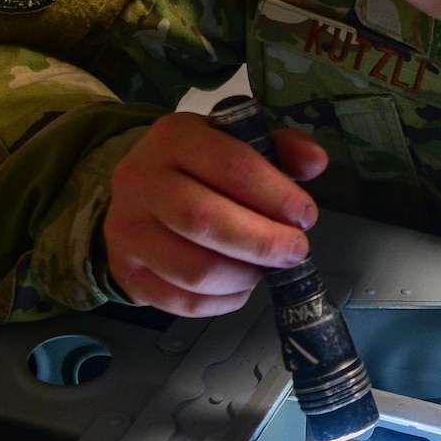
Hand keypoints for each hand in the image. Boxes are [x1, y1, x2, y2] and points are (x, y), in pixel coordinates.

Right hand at [103, 111, 328, 316]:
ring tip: (264, 267)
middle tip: (295, 250)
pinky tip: (241, 287)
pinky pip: (181, 302)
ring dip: (244, 276)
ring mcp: (126, 229)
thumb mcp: (239, 143)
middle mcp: (140, 180)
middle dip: (263, 242)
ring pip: (194, 270)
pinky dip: (222, 302)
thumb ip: (282, 148)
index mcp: (174, 138)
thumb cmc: (200, 167)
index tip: (305, 215)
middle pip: (205, 220)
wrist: (140, 192)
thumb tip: (314, 161)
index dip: (276, 195)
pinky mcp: (126, 272)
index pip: (231, 165)